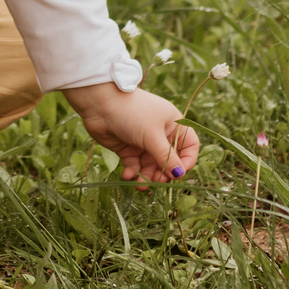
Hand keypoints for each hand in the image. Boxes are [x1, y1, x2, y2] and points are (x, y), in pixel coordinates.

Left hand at [60, 81, 199, 185]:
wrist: (99, 104)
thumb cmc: (132, 112)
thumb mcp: (152, 134)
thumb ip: (166, 157)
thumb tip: (180, 175)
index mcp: (172, 123)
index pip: (189, 145)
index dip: (187, 161)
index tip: (178, 173)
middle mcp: (160, 133)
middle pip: (169, 161)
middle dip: (163, 174)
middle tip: (154, 181)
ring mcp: (143, 141)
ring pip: (152, 166)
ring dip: (147, 177)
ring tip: (138, 184)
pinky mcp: (128, 148)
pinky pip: (136, 166)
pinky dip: (133, 173)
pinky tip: (127, 175)